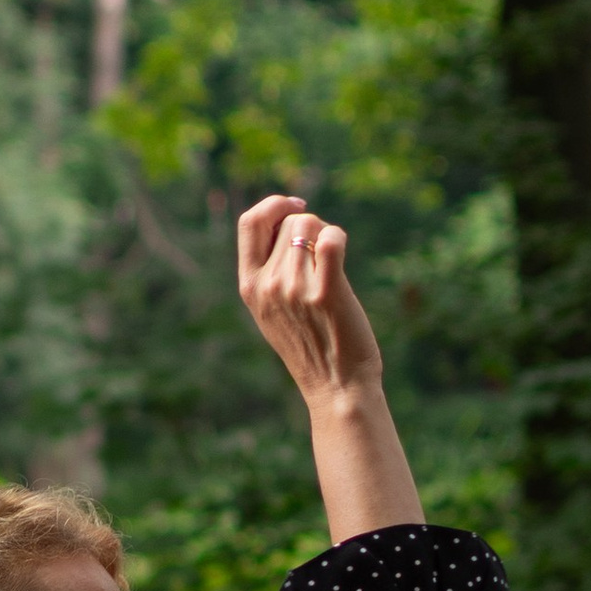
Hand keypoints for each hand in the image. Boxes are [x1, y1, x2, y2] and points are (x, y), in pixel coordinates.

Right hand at [236, 195, 386, 401]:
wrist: (336, 386)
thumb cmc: (311, 345)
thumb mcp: (272, 311)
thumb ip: (270, 272)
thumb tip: (288, 221)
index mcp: (249, 286)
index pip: (248, 221)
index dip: (274, 204)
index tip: (297, 208)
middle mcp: (268, 285)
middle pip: (290, 220)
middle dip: (311, 226)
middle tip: (323, 255)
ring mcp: (295, 288)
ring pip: (311, 225)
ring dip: (328, 234)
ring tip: (333, 267)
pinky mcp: (326, 292)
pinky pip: (332, 239)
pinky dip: (339, 237)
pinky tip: (342, 253)